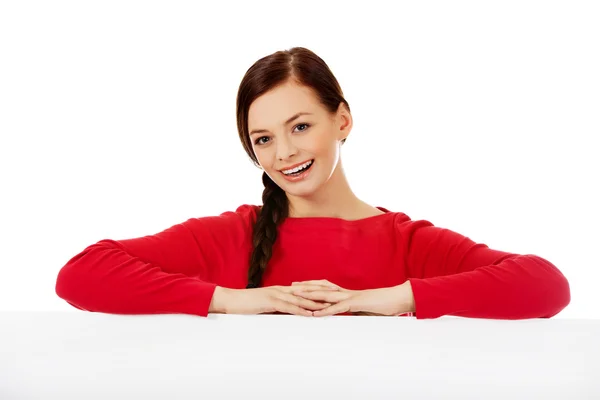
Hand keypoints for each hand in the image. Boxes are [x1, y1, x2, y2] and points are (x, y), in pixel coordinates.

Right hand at [210, 284, 337, 316]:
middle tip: (339, 295)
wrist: (230, 300)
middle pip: (307, 290)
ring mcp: (276, 294)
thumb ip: (278, 307)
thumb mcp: (266, 306)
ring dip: (316, 302)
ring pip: (300, 298)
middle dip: (323, 292)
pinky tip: (310, 314)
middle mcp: (282, 289)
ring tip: (330, 305)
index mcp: (282, 290)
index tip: (334, 292)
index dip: (319, 289)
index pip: (305, 288)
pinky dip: (300, 310)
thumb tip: (289, 313)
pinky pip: (288, 306)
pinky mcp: (270, 301)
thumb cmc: (247, 304)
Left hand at [291, 279, 414, 316]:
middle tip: (290, 286)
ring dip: (310, 295)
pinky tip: (315, 314)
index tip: (299, 285)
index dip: (312, 285)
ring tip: (296, 296)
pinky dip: (325, 311)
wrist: (399, 299)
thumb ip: (354, 311)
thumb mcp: (365, 310)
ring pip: (326, 295)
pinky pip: (338, 308)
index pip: (326, 287)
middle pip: (321, 287)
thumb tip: (348, 315)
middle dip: (305, 287)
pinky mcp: (356, 304)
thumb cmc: (384, 305)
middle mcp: (346, 292)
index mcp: (348, 293)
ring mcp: (351, 297)